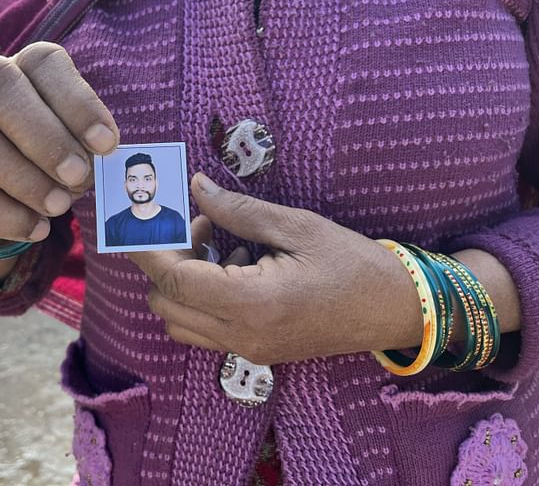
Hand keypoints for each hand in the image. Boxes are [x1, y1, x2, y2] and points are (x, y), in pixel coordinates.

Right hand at [0, 42, 118, 244]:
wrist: (2, 204)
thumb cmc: (50, 163)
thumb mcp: (75, 151)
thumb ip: (84, 149)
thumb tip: (93, 165)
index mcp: (25, 70)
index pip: (42, 62)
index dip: (76, 101)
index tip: (106, 144)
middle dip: (44, 136)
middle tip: (78, 176)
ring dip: (22, 177)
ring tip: (58, 206)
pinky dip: (5, 214)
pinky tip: (36, 228)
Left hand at [129, 173, 421, 365]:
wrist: (395, 310)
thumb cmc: (353, 263)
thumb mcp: (297, 226)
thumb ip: (239, 211)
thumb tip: (195, 186)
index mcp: (253, 303)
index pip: (174, 279)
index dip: (149, 247)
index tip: (143, 218)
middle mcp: (242, 335)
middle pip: (165, 302)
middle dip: (168, 261)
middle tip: (200, 227)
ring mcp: (247, 349)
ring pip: (178, 321)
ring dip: (182, 282)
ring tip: (219, 248)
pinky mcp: (254, 352)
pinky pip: (203, 330)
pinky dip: (200, 300)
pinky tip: (237, 269)